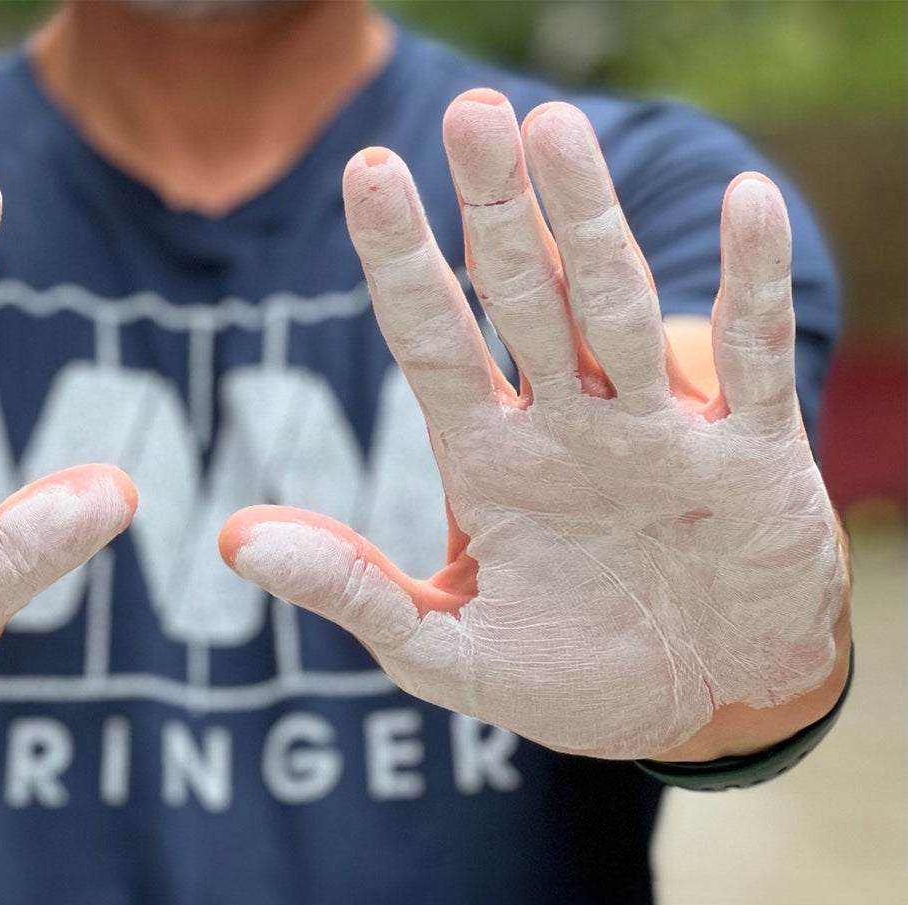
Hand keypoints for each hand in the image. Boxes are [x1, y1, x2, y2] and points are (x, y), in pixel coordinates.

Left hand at [220, 91, 848, 761]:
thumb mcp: (444, 650)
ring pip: (618, 309)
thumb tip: (233, 538)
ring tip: (555, 131)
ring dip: (590, 225)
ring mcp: (658, 432)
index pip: (434, 341)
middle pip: (524, 299)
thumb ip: (351, 590)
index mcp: (492, 464)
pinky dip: (751, 284)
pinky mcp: (750, 454)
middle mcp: (570, 428)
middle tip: (471, 114)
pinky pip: (753, 358)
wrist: (698, 709)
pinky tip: (744, 207)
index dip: (402, 261)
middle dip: (495, 212)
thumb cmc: (570, 676)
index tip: (367, 171)